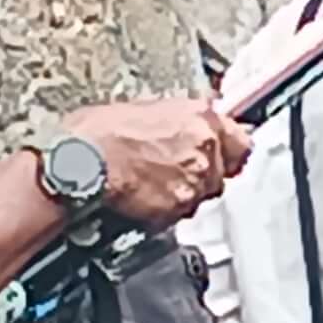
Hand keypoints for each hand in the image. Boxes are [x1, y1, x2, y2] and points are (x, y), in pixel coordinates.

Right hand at [67, 95, 250, 227]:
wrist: (79, 160)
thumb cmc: (98, 131)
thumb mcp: (144, 108)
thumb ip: (180, 119)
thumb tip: (188, 123)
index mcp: (201, 117)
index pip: (242, 144)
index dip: (229, 154)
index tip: (223, 158)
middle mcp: (206, 147)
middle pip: (221, 173)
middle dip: (202, 176)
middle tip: (172, 173)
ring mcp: (195, 179)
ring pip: (203, 196)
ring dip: (184, 194)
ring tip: (153, 185)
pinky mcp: (179, 205)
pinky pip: (182, 213)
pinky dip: (167, 211)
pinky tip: (145, 198)